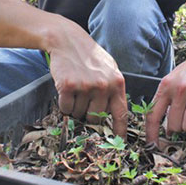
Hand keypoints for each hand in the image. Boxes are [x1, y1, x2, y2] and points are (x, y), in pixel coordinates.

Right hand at [47, 20, 127, 136]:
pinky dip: (64, 103)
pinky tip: (66, 88)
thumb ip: (114, 89)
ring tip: (76, 89)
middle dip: (88, 114)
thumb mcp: (109, 69)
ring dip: (75, 107)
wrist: (68, 40)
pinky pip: (66, 109)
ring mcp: (85, 86)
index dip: (119, 132)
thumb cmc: (89, 56)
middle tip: (84, 100)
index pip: (121, 114)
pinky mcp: (68, 86)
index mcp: (117, 83)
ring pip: (79, 114)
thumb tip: (115, 116)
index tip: (118, 144)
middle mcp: (103, 86)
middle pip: (95, 118)